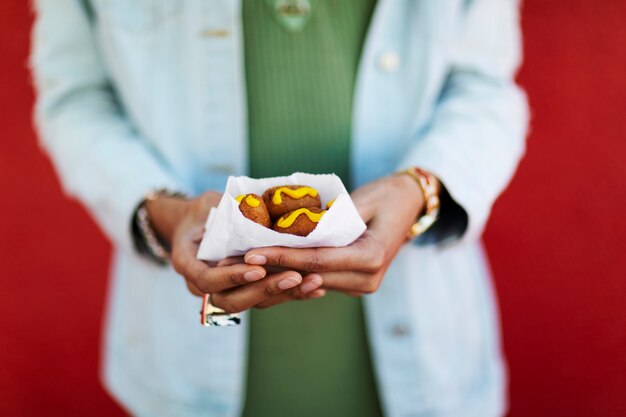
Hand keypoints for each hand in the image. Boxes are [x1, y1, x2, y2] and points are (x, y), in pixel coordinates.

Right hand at [147, 191, 324, 311]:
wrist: (200, 224)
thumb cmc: (205, 209)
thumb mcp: (209, 203)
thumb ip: (224, 209)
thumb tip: (252, 201)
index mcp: (186, 262)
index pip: (207, 280)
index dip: (232, 277)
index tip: (257, 268)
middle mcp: (202, 284)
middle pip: (231, 300)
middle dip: (264, 290)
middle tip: (294, 277)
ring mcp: (225, 291)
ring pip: (253, 303)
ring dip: (285, 295)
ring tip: (313, 283)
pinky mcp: (246, 292)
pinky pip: (268, 299)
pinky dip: (293, 295)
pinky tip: (317, 289)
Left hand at [242, 174, 427, 295]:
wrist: (410, 204)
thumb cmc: (386, 196)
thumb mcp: (360, 200)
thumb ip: (329, 220)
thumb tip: (286, 227)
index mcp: (371, 257)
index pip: (317, 260)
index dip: (282, 257)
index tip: (250, 253)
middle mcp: (367, 279)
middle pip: (309, 276)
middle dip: (271, 269)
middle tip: (234, 263)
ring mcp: (361, 285)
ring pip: (310, 284)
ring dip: (276, 276)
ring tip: (241, 268)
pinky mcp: (353, 284)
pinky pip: (317, 282)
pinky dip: (291, 275)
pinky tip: (262, 272)